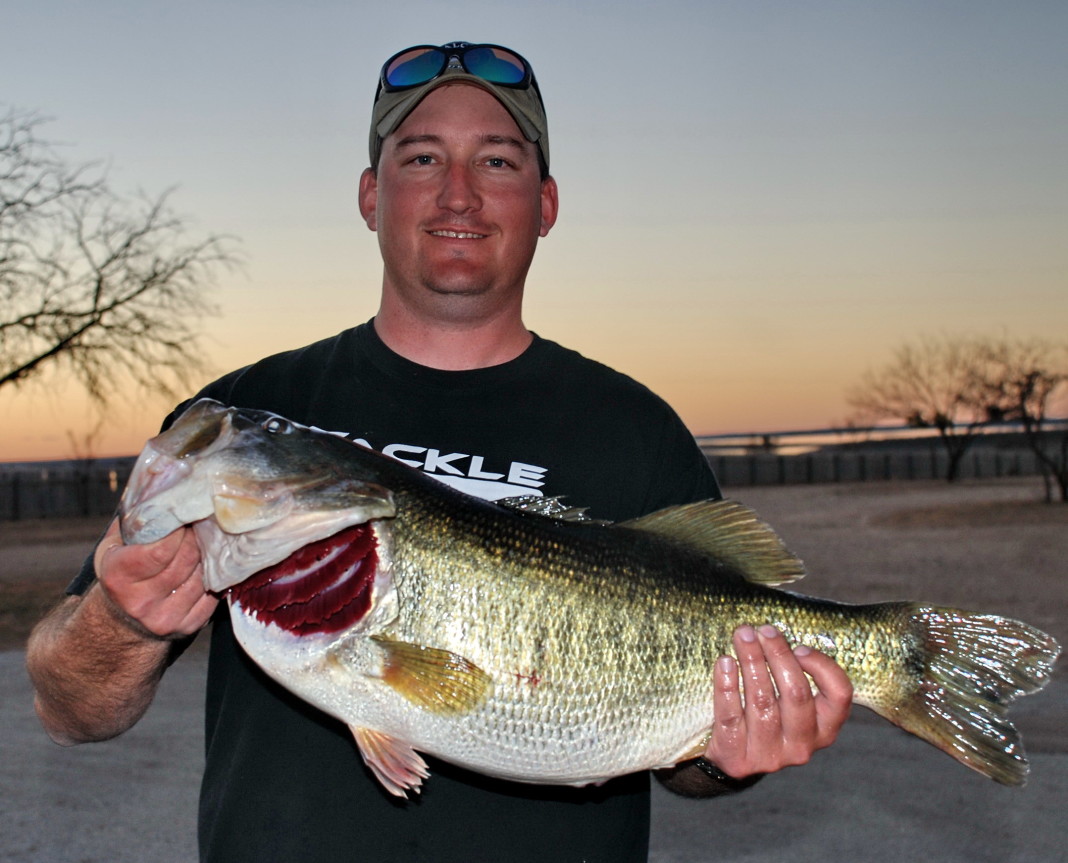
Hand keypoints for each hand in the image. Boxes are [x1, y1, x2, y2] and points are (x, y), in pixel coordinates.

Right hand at [94, 518, 217, 638]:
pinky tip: (210, 564)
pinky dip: (215, 576)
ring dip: (209, 555)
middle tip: (201, 523)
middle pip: (187, 559)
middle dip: (197, 536)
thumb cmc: (121, 572)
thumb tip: (159, 473)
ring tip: (206, 541)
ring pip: (203, 574)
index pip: (161, 548)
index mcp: (119, 576)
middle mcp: (141, 601)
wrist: (121, 623)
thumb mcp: (114, 544)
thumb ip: (134, 515)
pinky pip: (214, 593)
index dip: (178, 528)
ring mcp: (166, 617)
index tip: (186, 514)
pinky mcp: (188, 627)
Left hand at [703, 624, 852, 777]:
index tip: (799, 647)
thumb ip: (792, 675)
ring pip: (762, 702)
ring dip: (752, 662)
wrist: (730, 758)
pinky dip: (727, 685)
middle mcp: (801, 745)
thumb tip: (776, 634)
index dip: (822, 666)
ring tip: (743, 636)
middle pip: (796, 693)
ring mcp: (770, 756)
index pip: (839, 696)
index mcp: (823, 729)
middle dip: (778, 655)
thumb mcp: (788, 703)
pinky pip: (731, 716)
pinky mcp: (737, 758)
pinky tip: (725, 662)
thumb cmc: (765, 716)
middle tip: (762, 631)